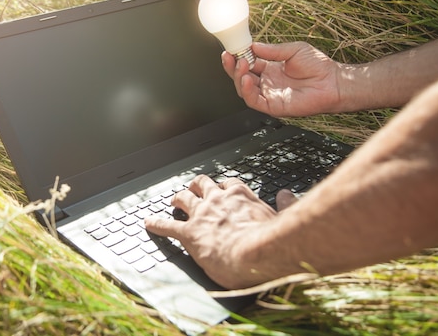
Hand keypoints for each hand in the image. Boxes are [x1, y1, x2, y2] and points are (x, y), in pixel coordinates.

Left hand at [144, 175, 297, 288]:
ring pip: (183, 198)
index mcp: (241, 196)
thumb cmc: (272, 240)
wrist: (257, 254)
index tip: (223, 189)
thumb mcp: (282, 218)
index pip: (229, 184)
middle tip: (194, 189)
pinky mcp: (189, 233)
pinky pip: (167, 225)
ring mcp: (202, 215)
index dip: (224, 187)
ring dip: (177, 199)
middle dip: (196, 186)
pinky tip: (148, 223)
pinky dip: (156, 224)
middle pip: (202, 184)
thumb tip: (288, 195)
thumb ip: (285, 205)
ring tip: (173, 201)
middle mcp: (218, 200)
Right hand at [222, 42, 342, 116]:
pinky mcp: (274, 106)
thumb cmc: (318, 67)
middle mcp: (267, 83)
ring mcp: (269, 95)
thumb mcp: (294, 50)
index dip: (238, 57)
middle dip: (233, 67)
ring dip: (238, 77)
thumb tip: (253, 46)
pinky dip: (247, 91)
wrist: (334, 82)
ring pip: (244, 89)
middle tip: (231, 57)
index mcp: (270, 69)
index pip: (248, 64)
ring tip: (241, 65)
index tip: (231, 49)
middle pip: (242, 77)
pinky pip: (254, 101)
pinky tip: (247, 79)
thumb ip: (273, 50)